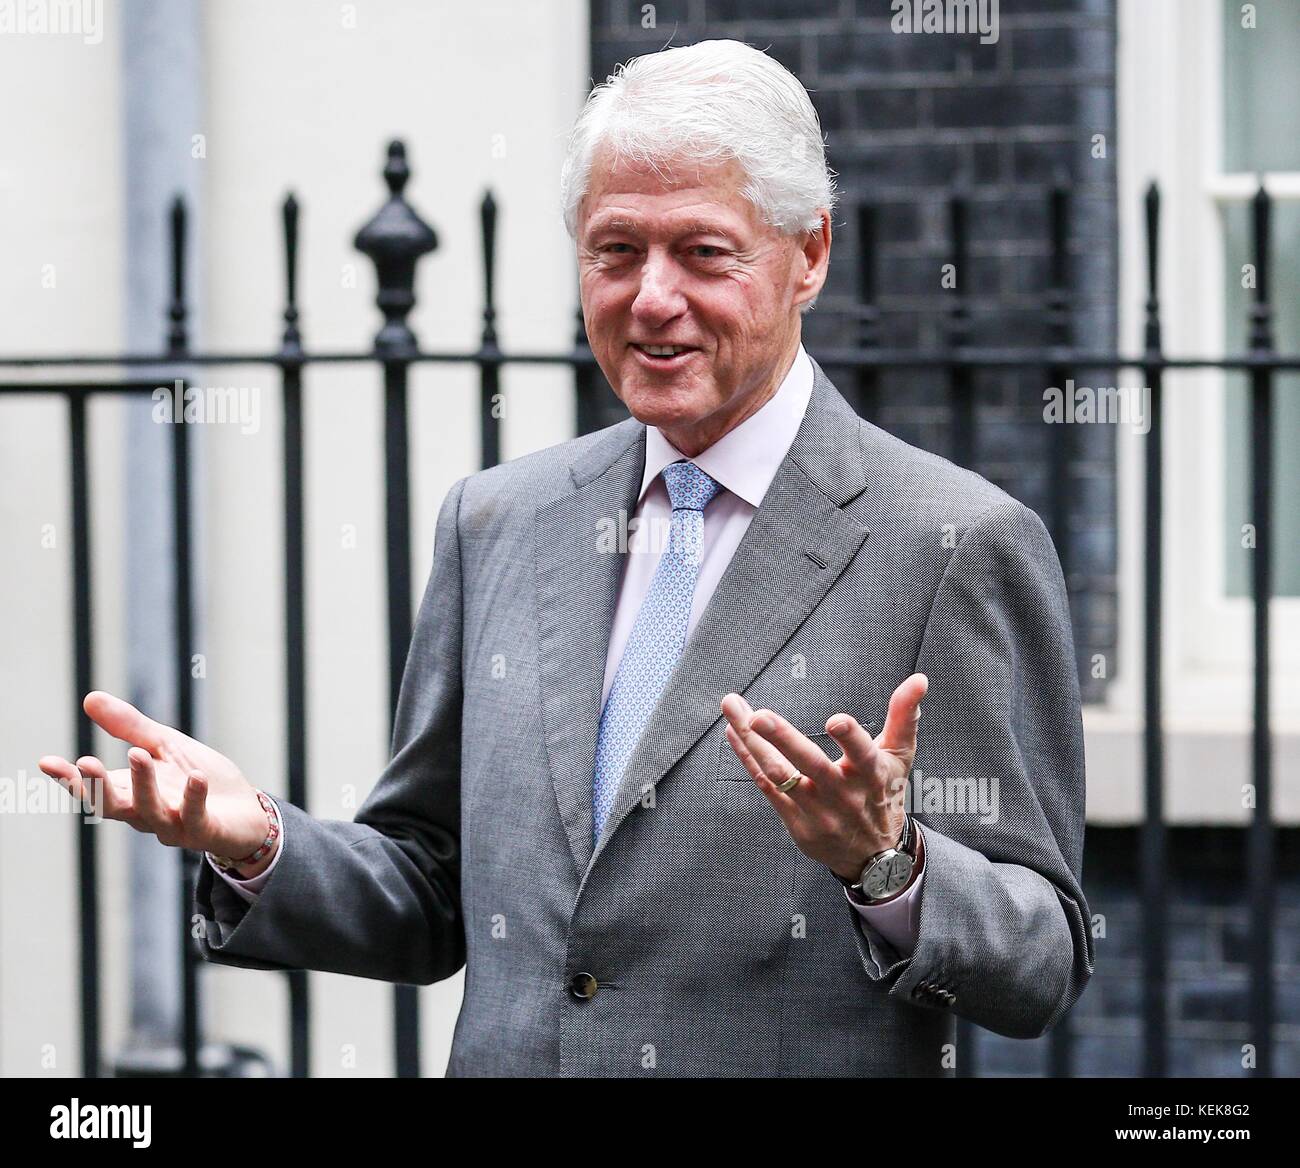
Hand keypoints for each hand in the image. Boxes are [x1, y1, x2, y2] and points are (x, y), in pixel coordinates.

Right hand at [38, 691, 274, 873]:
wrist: (248, 811)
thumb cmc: (200, 779)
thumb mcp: (165, 746)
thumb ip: (129, 727)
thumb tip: (89, 698)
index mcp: (131, 794)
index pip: (94, 789)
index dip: (70, 779)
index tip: (47, 762)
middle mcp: (146, 814)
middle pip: (113, 806)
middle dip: (98, 786)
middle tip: (84, 763)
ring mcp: (174, 826)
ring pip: (150, 811)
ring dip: (142, 784)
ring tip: (137, 754)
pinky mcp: (204, 831)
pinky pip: (195, 817)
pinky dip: (193, 798)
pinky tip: (195, 778)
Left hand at [719, 674, 927, 881]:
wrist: (873, 857)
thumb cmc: (884, 793)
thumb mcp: (900, 756)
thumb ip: (905, 716)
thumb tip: (919, 679)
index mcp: (872, 775)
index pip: (863, 755)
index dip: (851, 738)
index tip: (836, 720)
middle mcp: (843, 795)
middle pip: (810, 765)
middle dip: (783, 739)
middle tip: (757, 715)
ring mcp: (817, 812)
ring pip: (779, 775)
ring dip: (752, 742)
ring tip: (733, 709)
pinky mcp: (796, 823)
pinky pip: (767, 788)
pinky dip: (749, 759)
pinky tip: (734, 733)